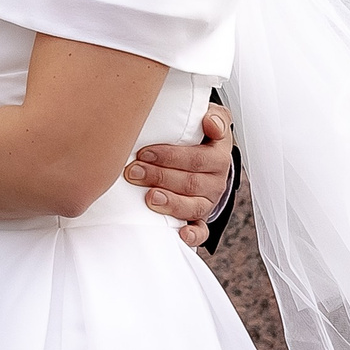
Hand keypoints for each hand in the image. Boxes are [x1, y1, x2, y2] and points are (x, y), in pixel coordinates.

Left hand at [128, 102, 232, 247]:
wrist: (203, 155)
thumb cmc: (196, 134)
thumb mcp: (206, 117)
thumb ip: (211, 115)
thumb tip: (209, 121)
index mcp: (218, 152)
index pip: (199, 156)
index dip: (171, 156)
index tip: (145, 152)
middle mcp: (216, 178)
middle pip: (189, 181)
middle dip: (158, 176)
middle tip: (132, 171)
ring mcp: (209, 199)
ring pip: (193, 205)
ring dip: (169, 202)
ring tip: (148, 197)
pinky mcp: (201, 217)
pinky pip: (201, 229)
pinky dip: (193, 234)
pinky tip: (181, 234)